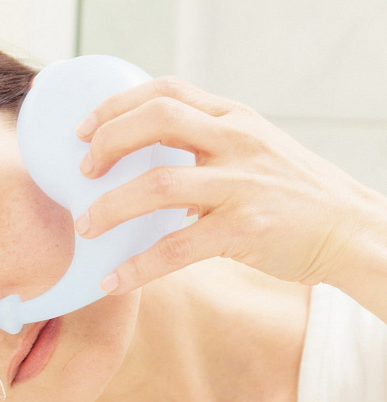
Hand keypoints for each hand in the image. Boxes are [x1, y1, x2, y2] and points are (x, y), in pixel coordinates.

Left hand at [73, 76, 382, 297]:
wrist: (350, 229)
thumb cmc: (292, 191)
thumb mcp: (253, 148)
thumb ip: (206, 144)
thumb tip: (142, 160)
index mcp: (234, 118)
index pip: (166, 91)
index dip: (117, 105)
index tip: (84, 128)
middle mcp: (237, 141)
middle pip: (157, 120)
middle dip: (108, 142)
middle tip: (82, 171)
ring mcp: (242, 184)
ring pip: (158, 184)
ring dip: (111, 207)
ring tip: (85, 226)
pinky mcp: (245, 229)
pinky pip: (177, 247)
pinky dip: (139, 265)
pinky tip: (114, 280)